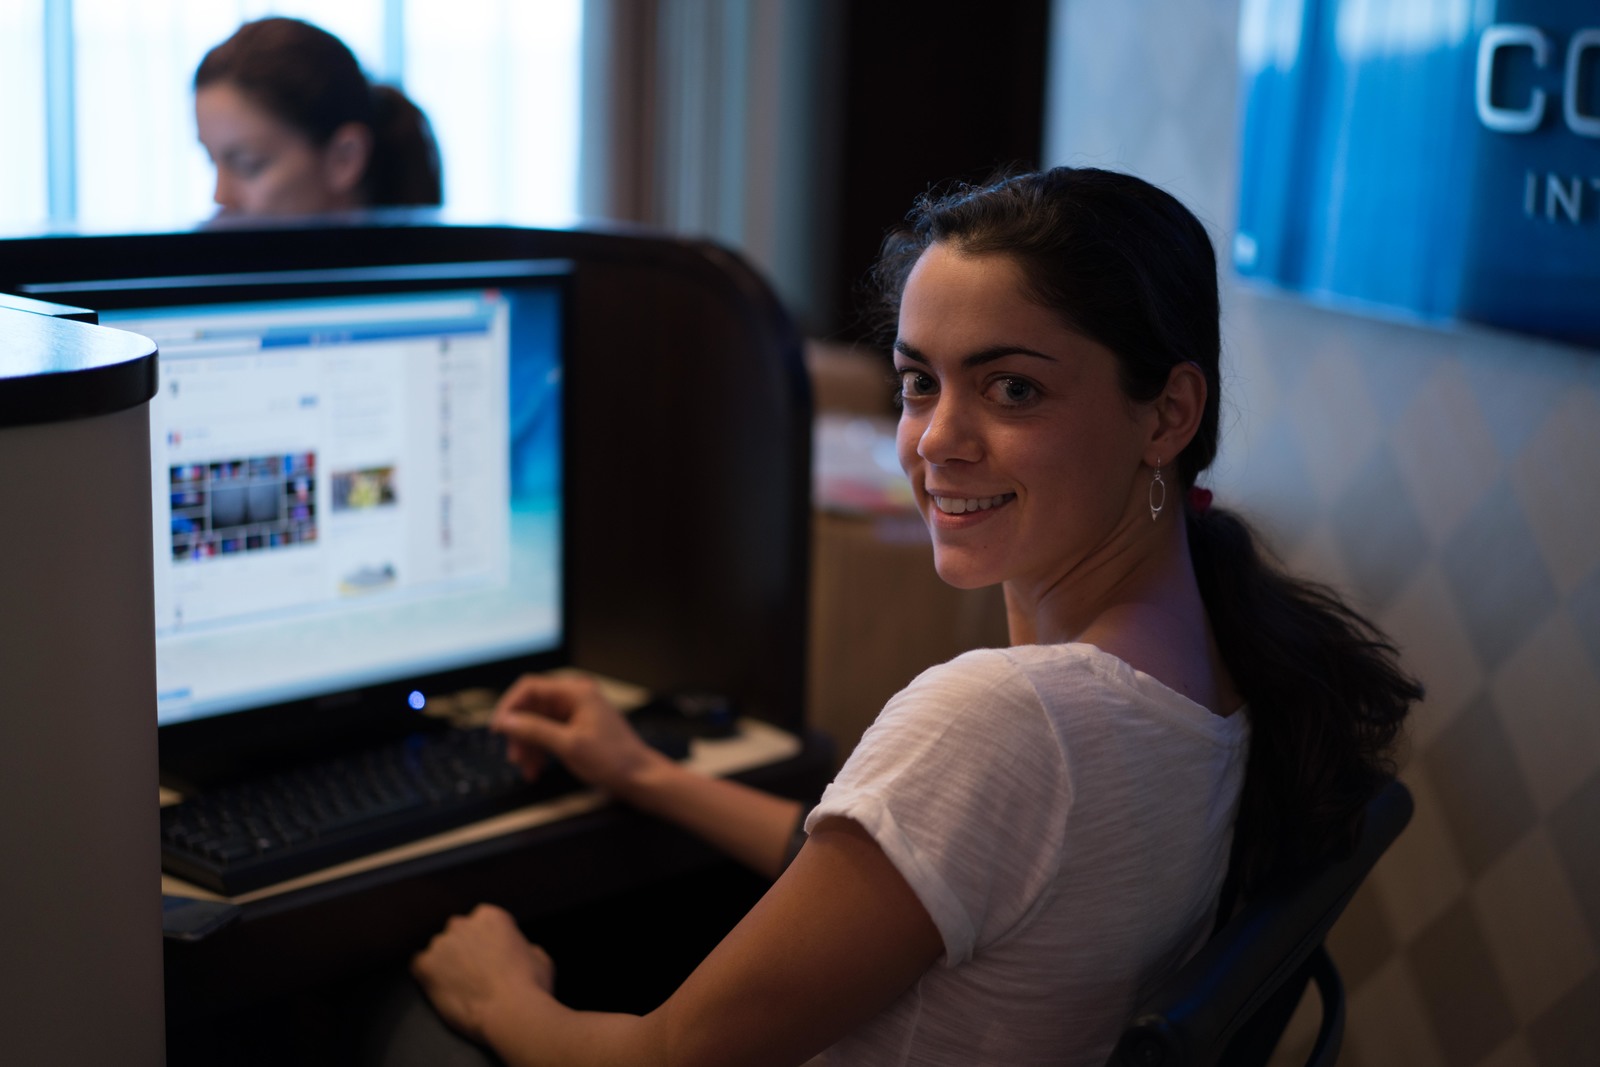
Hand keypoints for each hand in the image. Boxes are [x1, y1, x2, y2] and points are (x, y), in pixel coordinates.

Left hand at [412, 903, 554, 1041]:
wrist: (513, 1012)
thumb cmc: (532, 987)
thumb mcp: (540, 956)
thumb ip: (522, 946)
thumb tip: (518, 952)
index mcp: (491, 916)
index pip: (481, 923)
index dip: (486, 943)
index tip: (490, 959)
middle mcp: (463, 923)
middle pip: (458, 934)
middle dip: (464, 950)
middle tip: (475, 974)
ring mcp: (442, 944)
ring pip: (439, 951)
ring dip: (446, 964)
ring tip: (460, 988)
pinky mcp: (426, 966)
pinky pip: (419, 967)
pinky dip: (428, 977)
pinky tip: (442, 990)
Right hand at [491, 673, 667, 794]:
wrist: (638, 777)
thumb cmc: (614, 759)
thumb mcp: (568, 745)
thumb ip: (535, 730)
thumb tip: (507, 720)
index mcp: (576, 692)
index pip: (530, 688)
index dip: (509, 706)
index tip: (498, 728)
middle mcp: (575, 697)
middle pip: (532, 707)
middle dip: (520, 733)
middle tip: (515, 756)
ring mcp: (576, 713)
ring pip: (537, 723)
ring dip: (528, 746)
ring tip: (528, 769)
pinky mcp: (576, 728)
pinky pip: (548, 733)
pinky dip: (540, 750)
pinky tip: (537, 768)